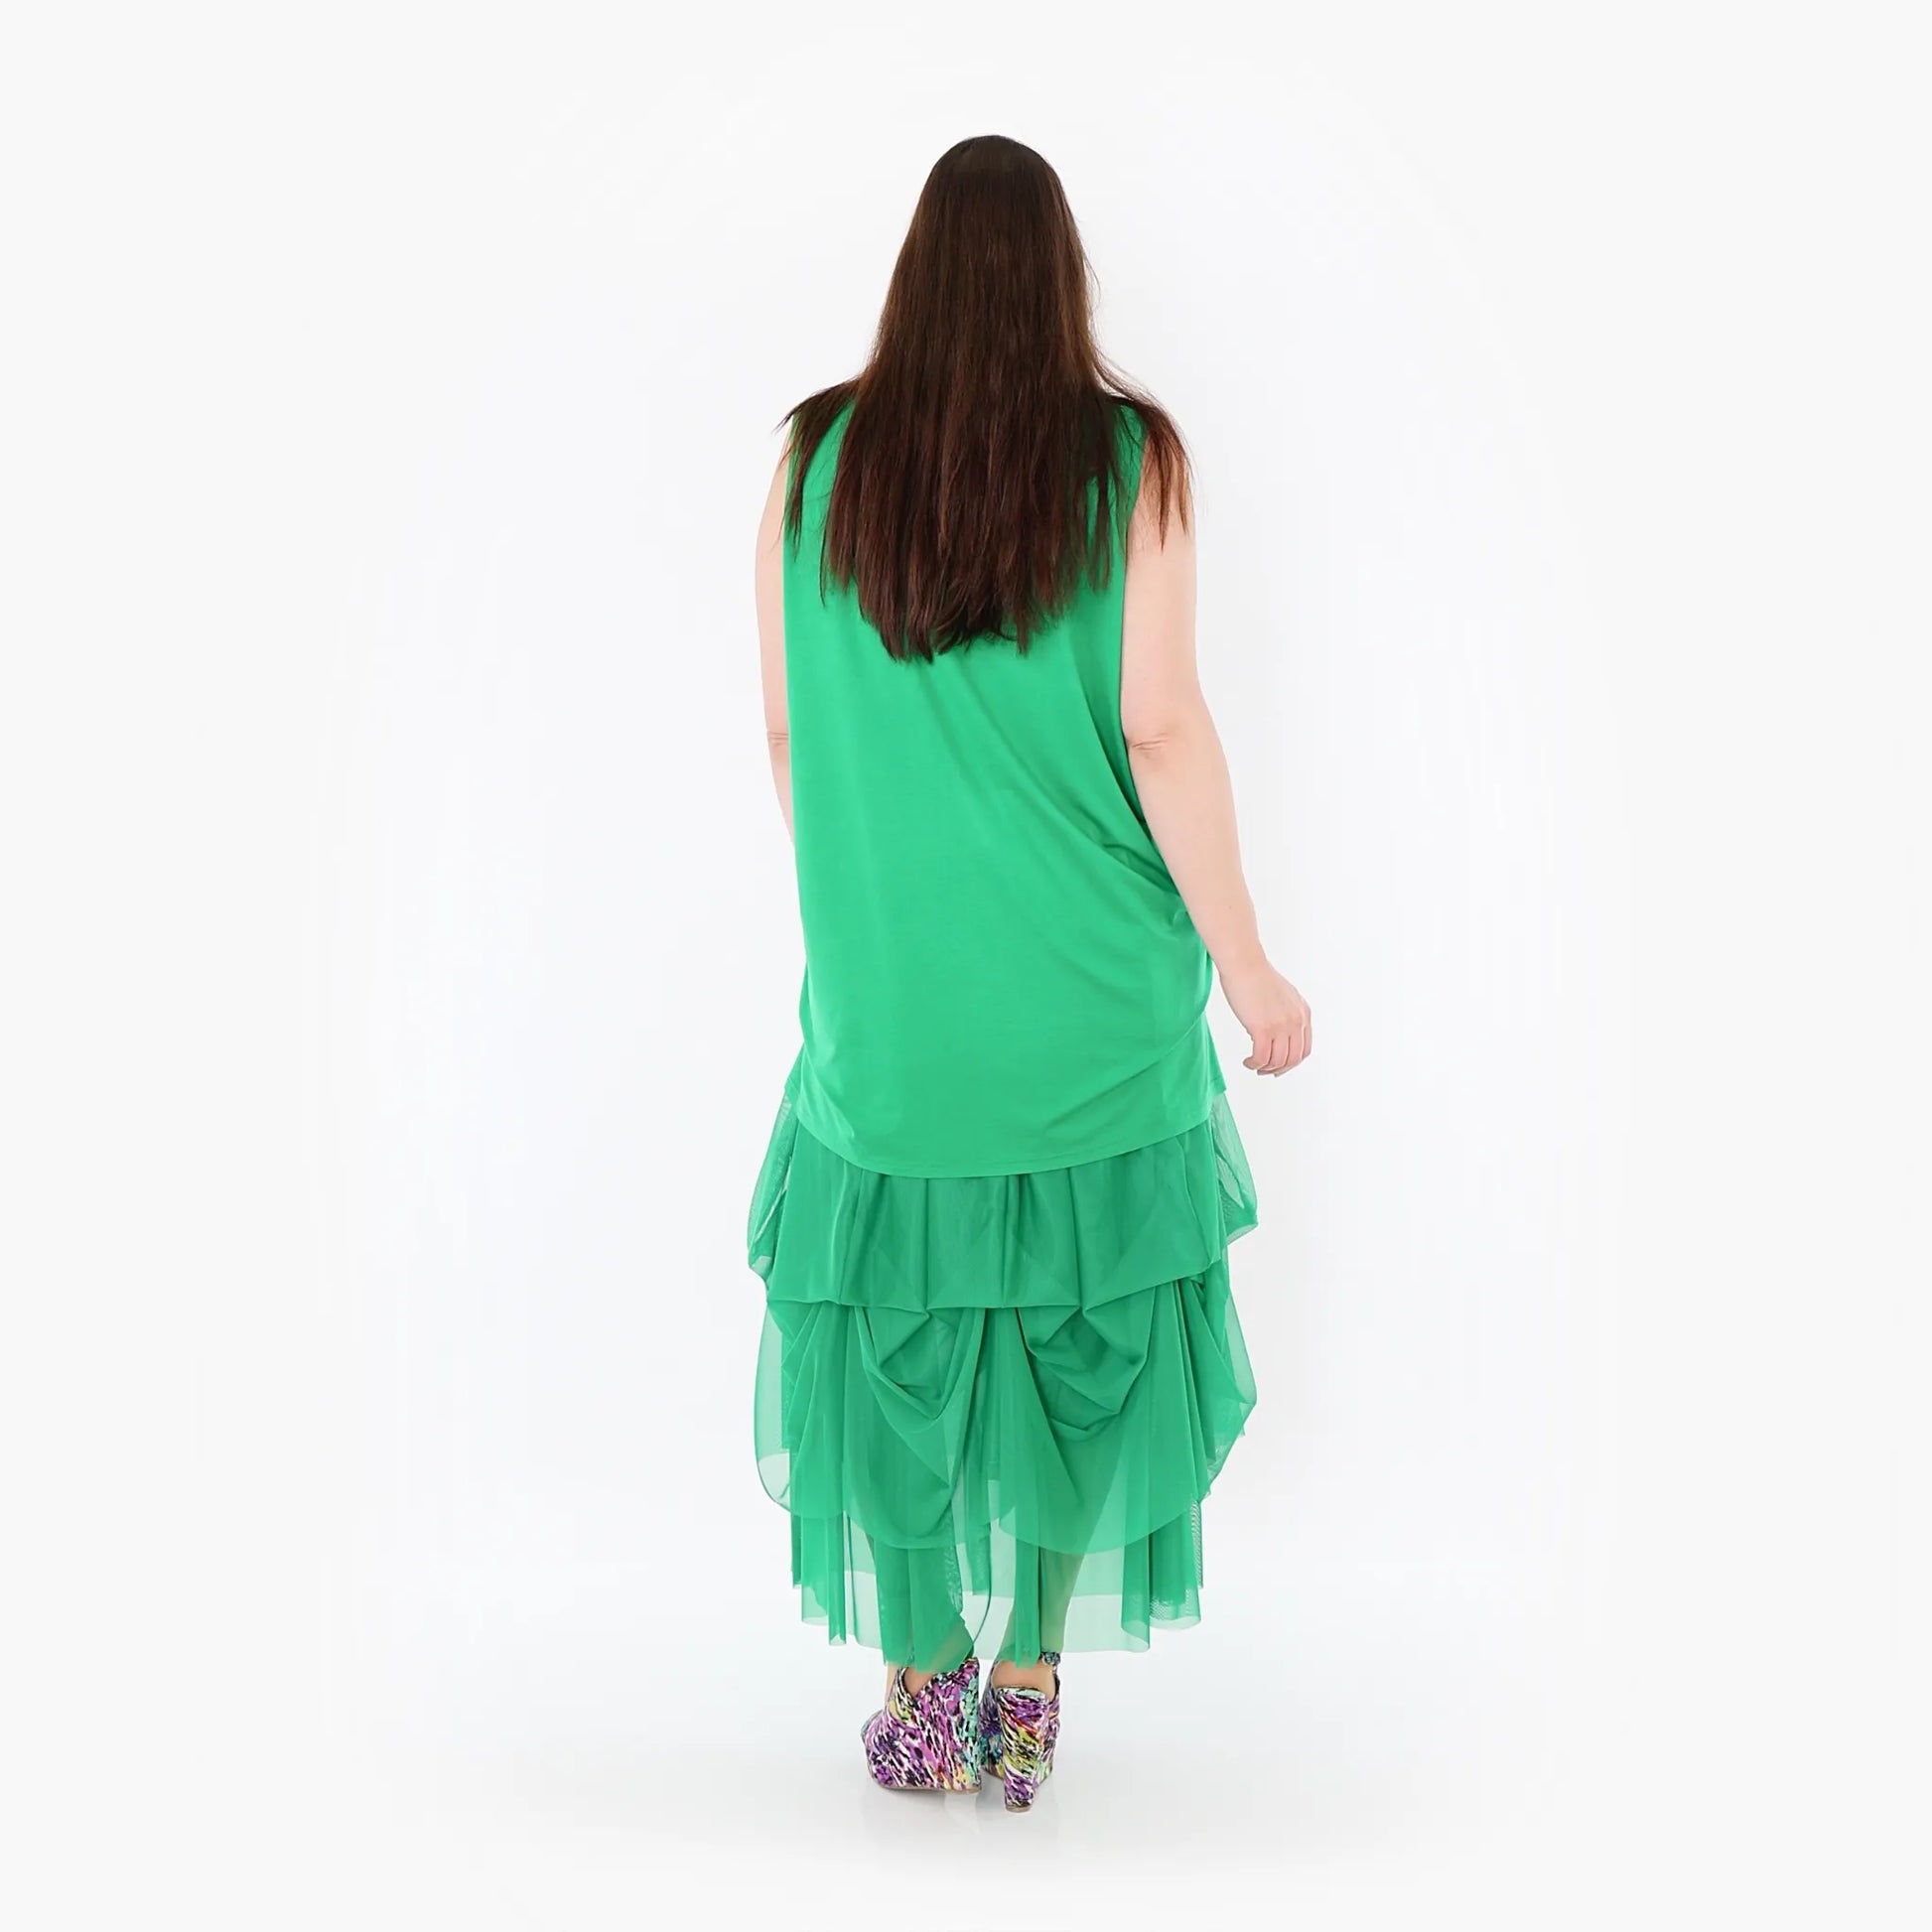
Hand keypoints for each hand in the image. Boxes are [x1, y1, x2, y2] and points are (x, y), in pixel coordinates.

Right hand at [1220, 958, 1311, 1075]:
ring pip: (1278, 1061)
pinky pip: (1261, 1057)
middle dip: (1279, 1069)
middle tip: (1265, 1070)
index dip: (1292, 1062)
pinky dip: (1254, 1063)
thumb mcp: (1284, 996)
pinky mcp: (1263, 1029)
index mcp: (1304, 1013)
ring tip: (1253, 1064)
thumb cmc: (1257, 976)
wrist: (1245, 965)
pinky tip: (1247, 1060)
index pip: (1305, 1049)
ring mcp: (1281, 1026)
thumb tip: (1277, 1032)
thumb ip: (1286, 1013)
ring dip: (1265, 1068)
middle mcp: (1296, 1021)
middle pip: (1293, 1059)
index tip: (1280, 1065)